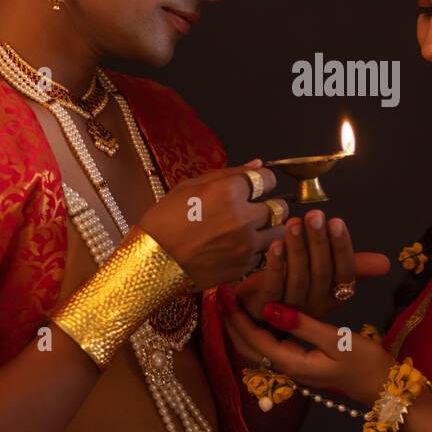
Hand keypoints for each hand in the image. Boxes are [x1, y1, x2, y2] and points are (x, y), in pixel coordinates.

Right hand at [138, 160, 287, 290]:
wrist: (151, 261)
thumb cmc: (164, 220)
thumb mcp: (190, 186)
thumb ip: (229, 173)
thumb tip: (257, 164)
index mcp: (229, 191)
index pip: (269, 179)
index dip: (262, 182)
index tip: (255, 187)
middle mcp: (243, 217)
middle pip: (280, 207)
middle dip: (270, 205)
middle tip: (255, 209)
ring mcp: (246, 245)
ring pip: (279, 232)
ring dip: (269, 229)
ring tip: (252, 229)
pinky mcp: (243, 267)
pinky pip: (265, 254)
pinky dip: (257, 250)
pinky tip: (238, 247)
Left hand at [219, 298, 396, 405]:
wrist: (385, 388)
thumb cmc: (365, 363)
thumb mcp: (336, 341)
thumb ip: (302, 325)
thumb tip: (270, 308)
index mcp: (291, 363)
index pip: (253, 338)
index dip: (236, 315)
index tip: (225, 291)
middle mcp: (286, 368)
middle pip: (247, 346)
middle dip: (231, 321)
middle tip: (219, 295)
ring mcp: (293, 367)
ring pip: (256, 348)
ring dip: (241, 326)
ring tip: (231, 303)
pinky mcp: (301, 363)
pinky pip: (269, 346)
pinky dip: (257, 330)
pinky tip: (257, 315)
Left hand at [233, 210, 390, 320]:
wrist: (257, 316)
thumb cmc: (295, 288)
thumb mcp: (328, 277)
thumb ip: (354, 266)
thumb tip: (386, 263)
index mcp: (334, 296)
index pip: (345, 272)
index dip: (341, 247)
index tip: (336, 221)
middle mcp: (316, 305)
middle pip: (322, 272)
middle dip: (319, 242)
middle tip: (314, 216)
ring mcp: (291, 310)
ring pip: (298, 278)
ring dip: (297, 249)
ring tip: (293, 224)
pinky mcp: (266, 309)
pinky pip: (273, 286)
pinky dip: (275, 265)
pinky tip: (275, 244)